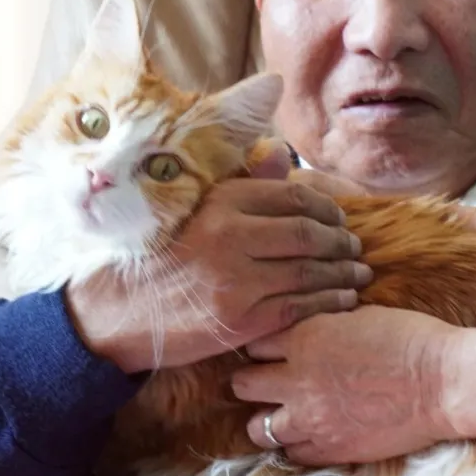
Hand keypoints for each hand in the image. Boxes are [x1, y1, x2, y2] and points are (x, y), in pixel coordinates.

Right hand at [65, 153, 373, 373]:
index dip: (326, 207)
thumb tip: (283, 156)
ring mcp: (238, 280)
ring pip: (310, 271)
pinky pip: (300, 307)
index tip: (339, 217)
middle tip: (355, 246)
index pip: (292, 197)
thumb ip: (242, 185)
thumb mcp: (192, 210)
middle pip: (308, 233)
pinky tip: (345, 299)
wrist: (116, 313)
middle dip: (341, 240)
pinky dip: (330, 302)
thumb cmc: (157, 257)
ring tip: (359, 272)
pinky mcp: (242, 319)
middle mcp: (231, 237)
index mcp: (220, 203)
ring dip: (343, 272)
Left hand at [232, 305, 475, 464]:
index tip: (269, 348)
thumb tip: (304, 325)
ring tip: (282, 412)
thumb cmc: (410, 338)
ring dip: (266, 417)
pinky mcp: (330, 449)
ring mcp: (310, 419)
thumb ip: (320, 323)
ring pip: (257, 427)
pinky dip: (294, 444)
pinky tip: (308, 434)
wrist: (444, 382)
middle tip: (266, 380)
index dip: (261, 344)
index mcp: (303, 337)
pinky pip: (291, 454)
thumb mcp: (357, 314)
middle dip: (251, 380)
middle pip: (242, 383)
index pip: (253, 341)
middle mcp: (296, 379)